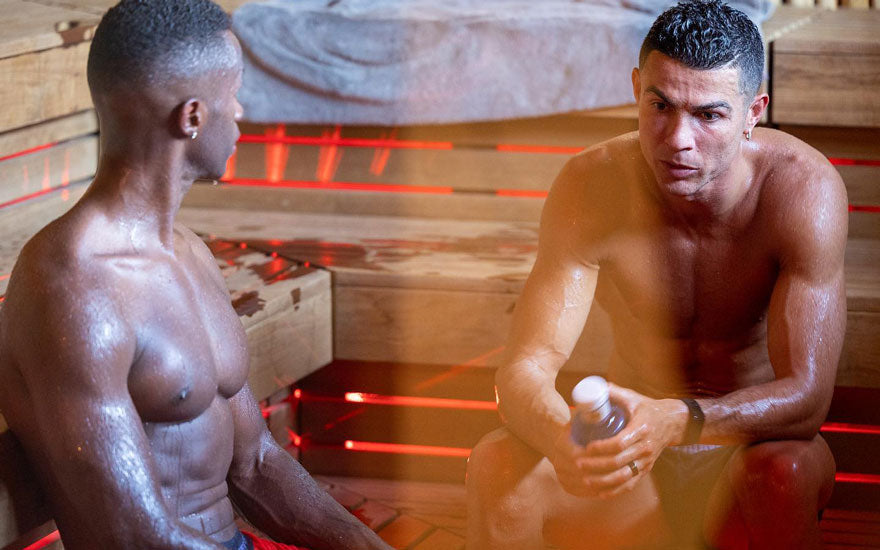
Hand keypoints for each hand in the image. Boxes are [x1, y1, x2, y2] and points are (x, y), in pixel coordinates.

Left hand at [550, 385, 685, 498]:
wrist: (672, 423)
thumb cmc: (648, 409)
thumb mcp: (633, 398)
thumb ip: (614, 393)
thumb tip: (594, 386)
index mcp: (642, 429)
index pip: (620, 443)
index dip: (602, 447)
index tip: (587, 447)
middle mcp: (645, 448)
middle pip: (619, 462)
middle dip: (597, 465)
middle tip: (578, 462)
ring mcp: (646, 462)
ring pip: (624, 477)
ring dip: (603, 481)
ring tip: (585, 479)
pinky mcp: (645, 470)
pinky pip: (630, 484)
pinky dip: (615, 491)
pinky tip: (600, 492)